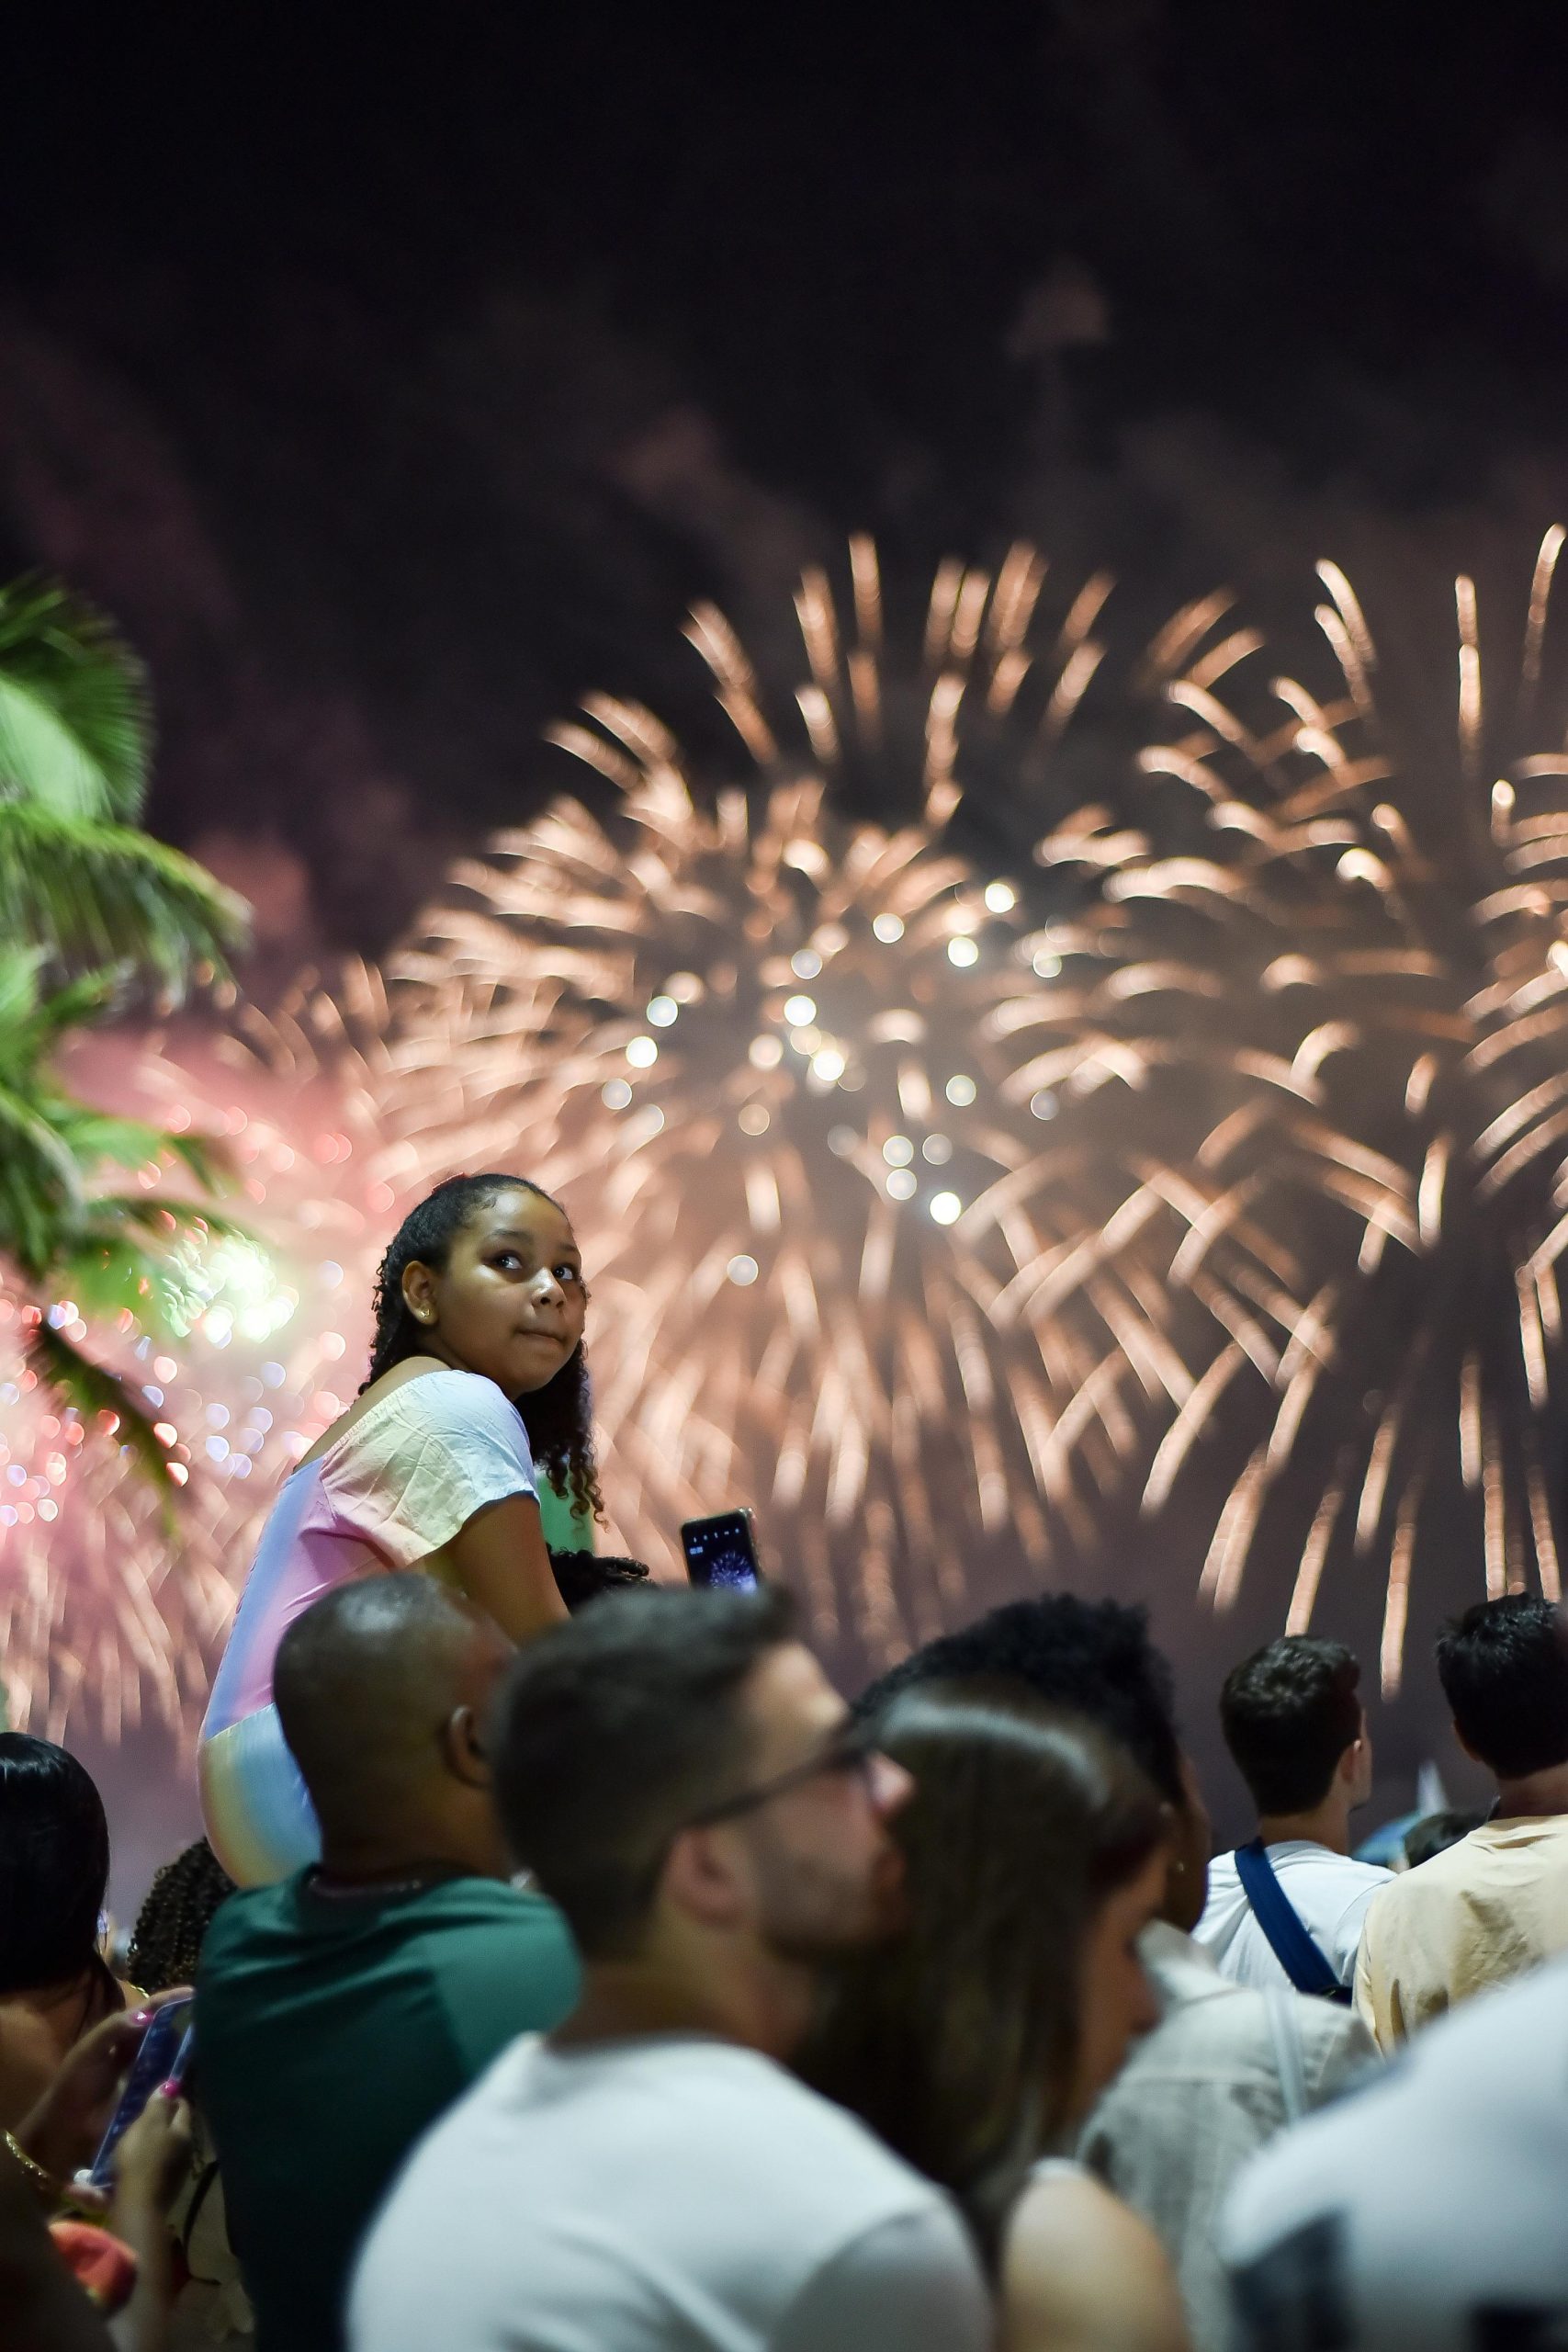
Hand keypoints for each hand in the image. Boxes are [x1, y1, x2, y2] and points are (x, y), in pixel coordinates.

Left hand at [14, 1989, 191, 2187]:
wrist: (60, 2132)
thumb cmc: (71, 2088)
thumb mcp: (86, 2053)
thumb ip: (112, 2030)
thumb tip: (147, 2016)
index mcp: (118, 2034)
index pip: (148, 2011)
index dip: (169, 2001)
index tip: (194, 1993)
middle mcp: (133, 2051)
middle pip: (163, 2030)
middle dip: (183, 2023)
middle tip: (208, 2019)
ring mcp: (141, 2075)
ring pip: (169, 2054)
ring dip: (184, 2048)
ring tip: (209, 2042)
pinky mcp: (146, 2098)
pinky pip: (167, 2081)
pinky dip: (180, 2075)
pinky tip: (195, 2072)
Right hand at [110, 2086, 192, 2220]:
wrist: (137, 2207)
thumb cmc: (141, 2159)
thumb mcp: (146, 2125)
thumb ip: (158, 2105)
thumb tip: (169, 2085)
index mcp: (183, 2133)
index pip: (183, 2107)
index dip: (172, 2098)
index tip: (158, 2093)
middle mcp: (184, 2152)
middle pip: (174, 2130)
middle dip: (158, 2123)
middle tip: (139, 2118)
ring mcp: (175, 2173)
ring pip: (162, 2151)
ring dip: (149, 2145)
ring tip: (129, 2142)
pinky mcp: (161, 2191)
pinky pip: (150, 2171)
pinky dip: (140, 2166)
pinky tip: (125, 2168)